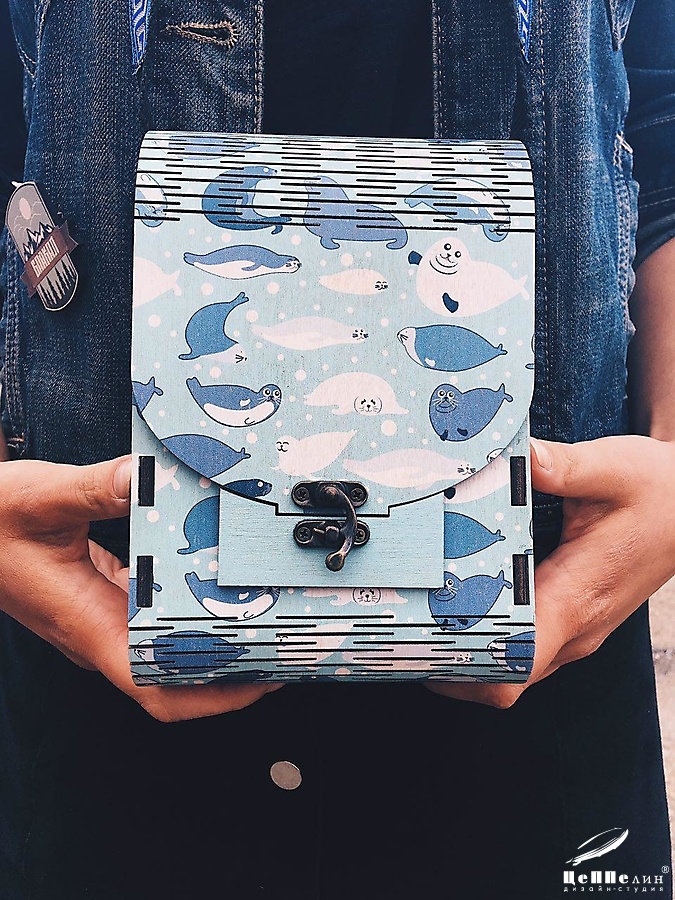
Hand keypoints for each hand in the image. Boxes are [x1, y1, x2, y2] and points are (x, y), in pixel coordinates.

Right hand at [0, 433, 280, 720]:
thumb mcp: (38, 496)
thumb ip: (93, 486)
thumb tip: (142, 478)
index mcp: (87, 623)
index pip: (156, 686)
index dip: (214, 693)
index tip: (263, 676)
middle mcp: (98, 631)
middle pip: (174, 677)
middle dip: (232, 668)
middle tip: (284, 640)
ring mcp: (101, 617)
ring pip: (167, 648)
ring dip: (215, 639)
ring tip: (265, 614)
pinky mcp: (102, 598)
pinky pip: (155, 617)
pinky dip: (189, 608)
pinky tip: (215, 579)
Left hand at [429, 435, 674, 707]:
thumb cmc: (661, 492)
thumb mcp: (613, 468)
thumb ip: (560, 465)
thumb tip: (515, 457)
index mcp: (575, 598)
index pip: (516, 664)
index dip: (464, 668)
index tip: (420, 645)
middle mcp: (576, 627)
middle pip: (505, 676)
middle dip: (453, 662)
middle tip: (406, 626)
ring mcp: (577, 628)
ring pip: (516, 664)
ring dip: (473, 650)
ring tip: (425, 616)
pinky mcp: (576, 618)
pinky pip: (528, 644)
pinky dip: (495, 635)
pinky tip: (467, 600)